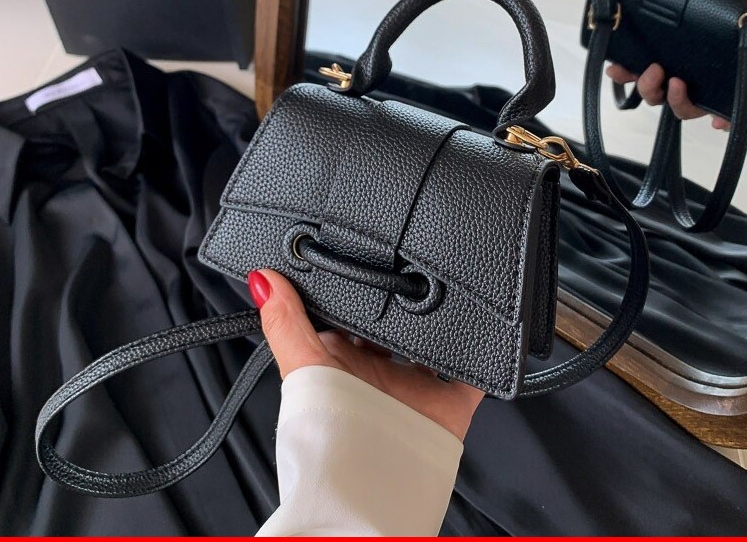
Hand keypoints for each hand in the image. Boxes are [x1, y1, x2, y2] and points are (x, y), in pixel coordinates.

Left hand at [247, 268, 483, 440]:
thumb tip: (262, 278)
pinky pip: (472, 374)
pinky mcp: (446, 405)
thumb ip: (285, 321)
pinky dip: (481, 356)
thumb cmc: (326, 439)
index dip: (356, 289)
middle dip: (403, 300)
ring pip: (432, 344)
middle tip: (411, 267)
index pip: (349, 314)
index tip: (363, 256)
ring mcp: (412, 388)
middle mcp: (376, 373)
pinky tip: (483, 330)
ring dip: (440, 322)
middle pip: (393, 327)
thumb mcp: (301, 366)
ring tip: (446, 290)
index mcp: (341, 360)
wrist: (369, 489)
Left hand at [606, 63, 746, 129]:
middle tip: (656, 70)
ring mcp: (660, 76)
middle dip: (652, 87)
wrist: (729, 43)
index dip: (678, 101)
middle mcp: (674, 89)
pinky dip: (620, 72)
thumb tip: (721, 124)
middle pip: (656, 97)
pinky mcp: (647, 61)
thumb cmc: (734, 68)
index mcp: (695, 98)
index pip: (682, 108)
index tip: (677, 84)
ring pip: (642, 84)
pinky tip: (614, 68)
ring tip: (640, 65)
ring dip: (638, 79)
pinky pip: (629, 69)